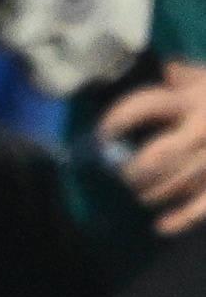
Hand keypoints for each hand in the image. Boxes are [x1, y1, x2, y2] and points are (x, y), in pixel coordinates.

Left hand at [97, 58, 205, 233]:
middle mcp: (204, 125)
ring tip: (137, 194)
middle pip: (168, 150)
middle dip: (139, 166)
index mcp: (189, 96)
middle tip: (121, 175)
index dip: (121, 118)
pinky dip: (184, 217)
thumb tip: (122, 69)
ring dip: (156, 190)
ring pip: (185, 178)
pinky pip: (205, 203)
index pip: (148, 105)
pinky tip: (161, 226)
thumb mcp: (191, 72)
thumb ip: (169, 73)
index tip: (102, 133)